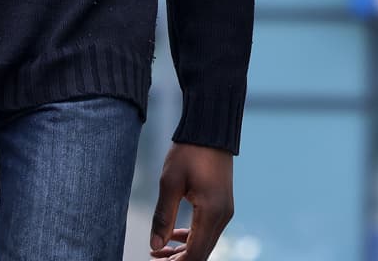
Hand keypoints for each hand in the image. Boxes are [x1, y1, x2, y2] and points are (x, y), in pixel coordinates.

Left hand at [150, 143, 233, 258]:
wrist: (211, 130)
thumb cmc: (189, 152)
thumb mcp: (170, 183)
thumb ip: (163, 217)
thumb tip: (154, 246)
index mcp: (211, 213)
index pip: (195, 254)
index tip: (154, 260)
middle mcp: (222, 216)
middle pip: (201, 253)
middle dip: (177, 260)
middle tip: (153, 257)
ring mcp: (225, 211)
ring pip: (204, 244)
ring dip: (183, 251)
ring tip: (158, 251)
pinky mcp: (222, 205)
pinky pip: (207, 231)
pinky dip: (191, 238)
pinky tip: (173, 236)